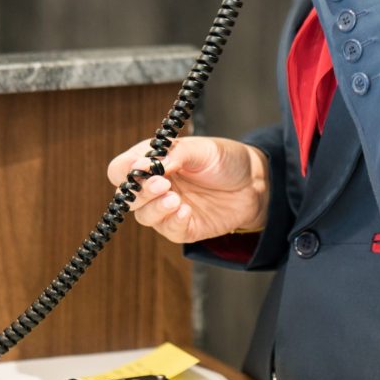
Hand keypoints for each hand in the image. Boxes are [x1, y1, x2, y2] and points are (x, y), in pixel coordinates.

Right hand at [106, 136, 269, 244]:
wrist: (257, 183)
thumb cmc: (226, 160)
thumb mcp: (203, 149)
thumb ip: (176, 153)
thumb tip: (148, 164)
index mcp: (154, 162)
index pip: (121, 168)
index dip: (126, 169)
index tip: (142, 167)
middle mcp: (155, 186)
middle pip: (126, 195)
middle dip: (140, 191)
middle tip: (163, 184)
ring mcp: (167, 208)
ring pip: (143, 216)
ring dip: (155, 208)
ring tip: (175, 199)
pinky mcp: (183, 227)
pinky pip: (169, 230)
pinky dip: (173, 222)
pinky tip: (186, 212)